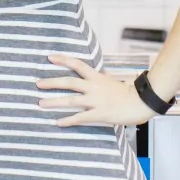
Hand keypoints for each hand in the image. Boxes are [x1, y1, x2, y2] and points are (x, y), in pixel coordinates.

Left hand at [36, 54, 155, 126]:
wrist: (141, 102)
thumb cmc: (127, 92)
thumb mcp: (111, 81)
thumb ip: (100, 79)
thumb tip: (95, 75)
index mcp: (96, 77)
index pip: (77, 64)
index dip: (63, 60)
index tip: (49, 57)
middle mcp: (94, 87)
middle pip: (68, 82)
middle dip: (51, 82)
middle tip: (37, 84)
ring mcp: (96, 100)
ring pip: (71, 100)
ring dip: (54, 102)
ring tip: (41, 103)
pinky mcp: (99, 114)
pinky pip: (80, 117)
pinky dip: (68, 120)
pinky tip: (58, 122)